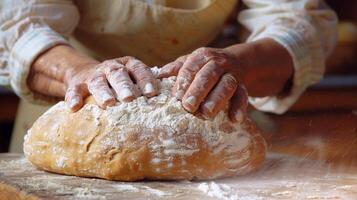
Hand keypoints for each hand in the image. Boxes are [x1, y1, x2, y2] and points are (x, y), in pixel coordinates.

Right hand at [28, 45, 157, 110]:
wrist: (86, 74)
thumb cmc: (118, 82)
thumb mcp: (132, 79)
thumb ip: (145, 87)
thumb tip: (171, 103)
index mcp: (128, 65)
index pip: (139, 69)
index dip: (145, 79)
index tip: (152, 93)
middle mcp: (111, 67)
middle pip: (118, 74)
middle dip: (124, 86)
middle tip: (129, 98)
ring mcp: (94, 75)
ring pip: (98, 82)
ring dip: (103, 92)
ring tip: (108, 103)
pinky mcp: (77, 84)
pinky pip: (74, 90)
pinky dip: (74, 98)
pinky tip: (74, 107)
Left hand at [159, 47, 247, 121]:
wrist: (237, 61)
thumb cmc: (205, 66)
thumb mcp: (191, 62)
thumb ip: (176, 69)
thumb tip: (159, 75)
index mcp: (201, 56)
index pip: (190, 68)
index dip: (183, 82)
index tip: (176, 97)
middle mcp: (218, 63)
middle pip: (208, 75)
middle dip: (198, 91)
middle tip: (188, 106)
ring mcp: (232, 74)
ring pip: (226, 85)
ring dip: (217, 100)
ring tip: (207, 114)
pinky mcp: (243, 86)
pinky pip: (243, 95)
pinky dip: (240, 107)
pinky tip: (235, 120)